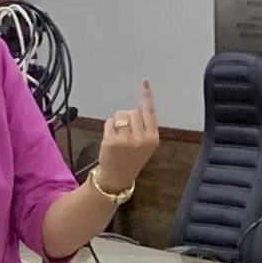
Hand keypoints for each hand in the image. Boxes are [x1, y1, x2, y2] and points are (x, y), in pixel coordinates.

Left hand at [92, 81, 160, 195]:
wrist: (118, 177)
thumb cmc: (131, 159)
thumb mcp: (145, 144)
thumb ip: (145, 125)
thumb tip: (142, 103)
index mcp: (152, 139)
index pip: (149, 112)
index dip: (146, 97)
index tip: (145, 84)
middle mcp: (141, 139)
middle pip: (132, 112)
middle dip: (128, 118)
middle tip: (126, 134)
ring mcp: (126, 140)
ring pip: (120, 115)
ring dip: (117, 122)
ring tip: (119, 137)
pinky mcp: (111, 141)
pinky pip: (109, 122)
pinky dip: (108, 128)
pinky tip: (111, 140)